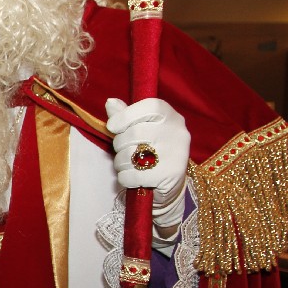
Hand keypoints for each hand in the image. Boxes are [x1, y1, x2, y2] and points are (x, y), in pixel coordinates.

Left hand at [106, 97, 189, 238]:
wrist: (170, 185)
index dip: (126, 115)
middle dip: (119, 144)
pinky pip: (132, 175)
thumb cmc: (151, 151)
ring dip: (120, 162)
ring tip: (127, 164)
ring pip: (131, 155)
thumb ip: (126, 115)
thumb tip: (110, 102)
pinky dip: (125, 178)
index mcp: (172, 117)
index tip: (112, 126)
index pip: (150, 107)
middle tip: (123, 150)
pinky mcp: (169, 176)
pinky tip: (132, 178)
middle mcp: (177, 133)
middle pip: (135, 133)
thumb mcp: (141, 128)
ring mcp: (176, 155)